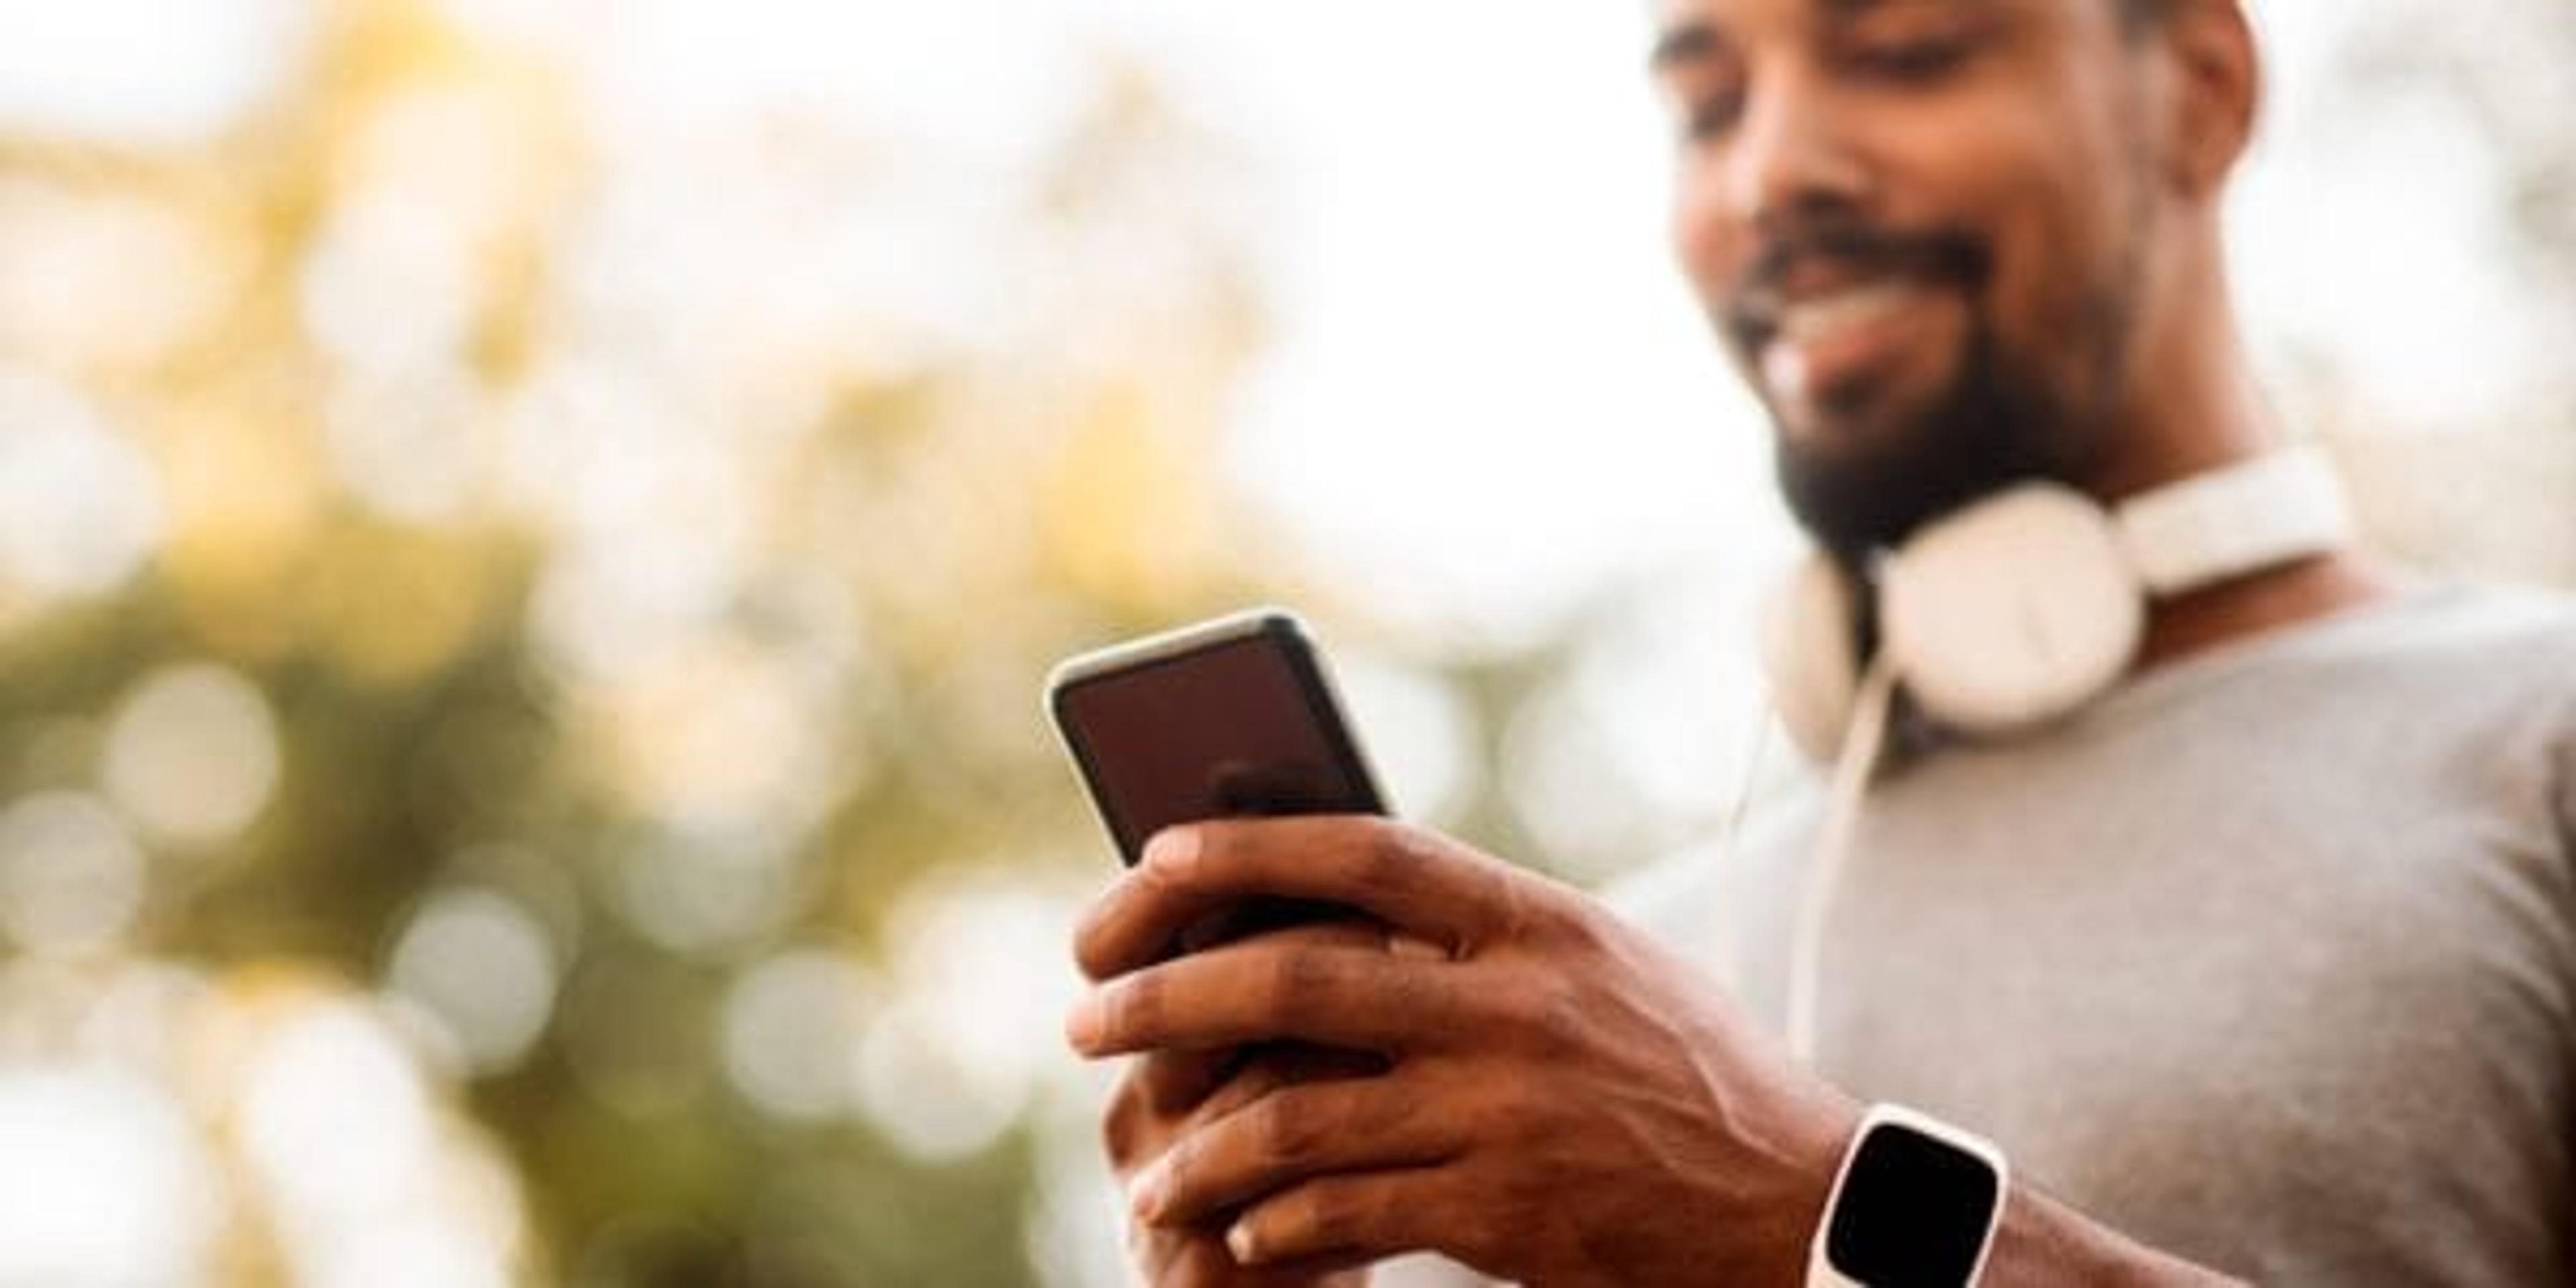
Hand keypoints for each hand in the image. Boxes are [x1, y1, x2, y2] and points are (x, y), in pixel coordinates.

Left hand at [1067, 818, 1860, 1285]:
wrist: (1796, 1205)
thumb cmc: (1684, 1070)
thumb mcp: (1602, 963)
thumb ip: (1484, 931)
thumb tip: (1339, 893)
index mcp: (1540, 924)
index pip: (1371, 855)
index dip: (1250, 847)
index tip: (1152, 857)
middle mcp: (1517, 1007)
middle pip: (1299, 982)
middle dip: (1168, 996)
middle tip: (1083, 1014)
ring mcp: (1508, 1113)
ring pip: (1299, 1117)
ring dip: (1199, 1144)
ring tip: (1145, 1169)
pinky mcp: (1505, 1216)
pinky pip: (1348, 1213)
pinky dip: (1277, 1222)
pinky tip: (1239, 1229)